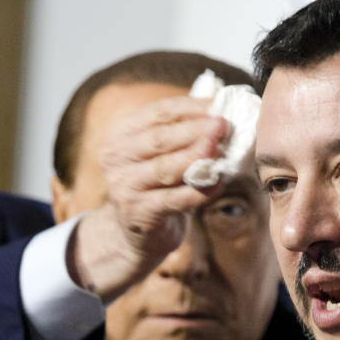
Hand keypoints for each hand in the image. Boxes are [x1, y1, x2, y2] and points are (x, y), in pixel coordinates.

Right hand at [70, 95, 227, 301]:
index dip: (190, 107)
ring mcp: (124, 186)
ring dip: (197, 159)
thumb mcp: (163, 154)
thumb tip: (219, 106)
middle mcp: (116, 157)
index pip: (157, 112)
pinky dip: (198, 192)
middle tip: (223, 126)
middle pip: (160, 138)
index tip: (218, 106)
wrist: (139, 234)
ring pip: (165, 168)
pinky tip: (217, 185)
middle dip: (195, 130)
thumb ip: (183, 131)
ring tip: (222, 153)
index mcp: (121, 133)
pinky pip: (174, 199)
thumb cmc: (158, 185)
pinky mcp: (138, 213)